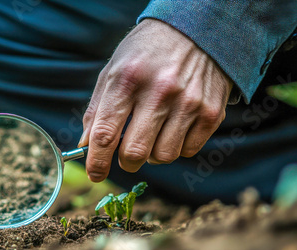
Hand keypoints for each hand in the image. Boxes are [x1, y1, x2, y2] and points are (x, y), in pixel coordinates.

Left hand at [79, 19, 232, 181]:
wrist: (198, 28)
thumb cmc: (146, 52)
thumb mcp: (113, 69)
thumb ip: (97, 109)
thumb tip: (86, 146)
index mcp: (127, 80)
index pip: (105, 134)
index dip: (97, 162)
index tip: (95, 174)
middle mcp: (159, 92)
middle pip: (134, 152)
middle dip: (125, 162)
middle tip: (125, 156)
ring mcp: (188, 103)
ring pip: (163, 156)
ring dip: (152, 154)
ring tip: (153, 134)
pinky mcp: (211, 112)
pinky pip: (188, 150)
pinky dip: (176, 147)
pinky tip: (174, 127)